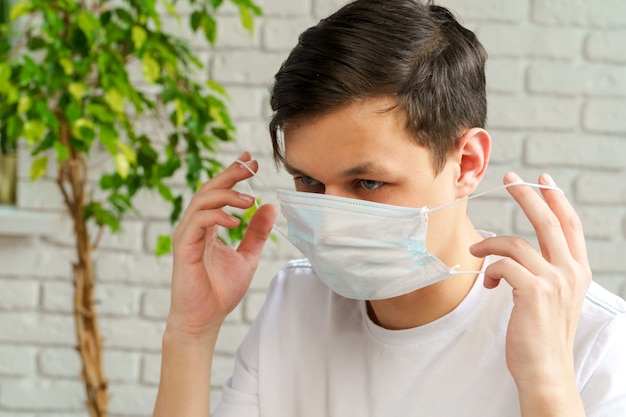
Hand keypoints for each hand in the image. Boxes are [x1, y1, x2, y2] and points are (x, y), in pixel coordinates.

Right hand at [167, 152, 276, 337]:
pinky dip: (217, 216)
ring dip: (226, 194)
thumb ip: (257, 232)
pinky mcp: (184, 247)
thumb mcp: (247, 256)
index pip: (218, 192)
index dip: (233, 174)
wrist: (204, 319)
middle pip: (208, 189)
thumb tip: (271, 206)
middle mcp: (194, 226)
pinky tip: (236, 221)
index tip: (252, 162)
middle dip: (230, 174)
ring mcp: (187, 235)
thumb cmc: (220, 291)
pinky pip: (198, 222)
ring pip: (201, 200)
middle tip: (251, 164)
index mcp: (208, 226)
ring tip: (249, 199)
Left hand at [470, 172, 590, 409]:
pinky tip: (488, 284)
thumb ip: (544, 272)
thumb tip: (515, 251)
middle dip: (527, 195)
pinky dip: (489, 269)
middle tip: (510, 178)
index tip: (543, 180)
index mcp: (578, 271)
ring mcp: (554, 281)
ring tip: (476, 250)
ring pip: (515, 243)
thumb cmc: (541, 334)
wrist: (546, 370)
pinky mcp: (534, 292)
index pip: (571, 225)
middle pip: (548, 221)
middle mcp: (571, 272)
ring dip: (490, 244)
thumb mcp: (553, 298)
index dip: (556, 200)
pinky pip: (503, 265)